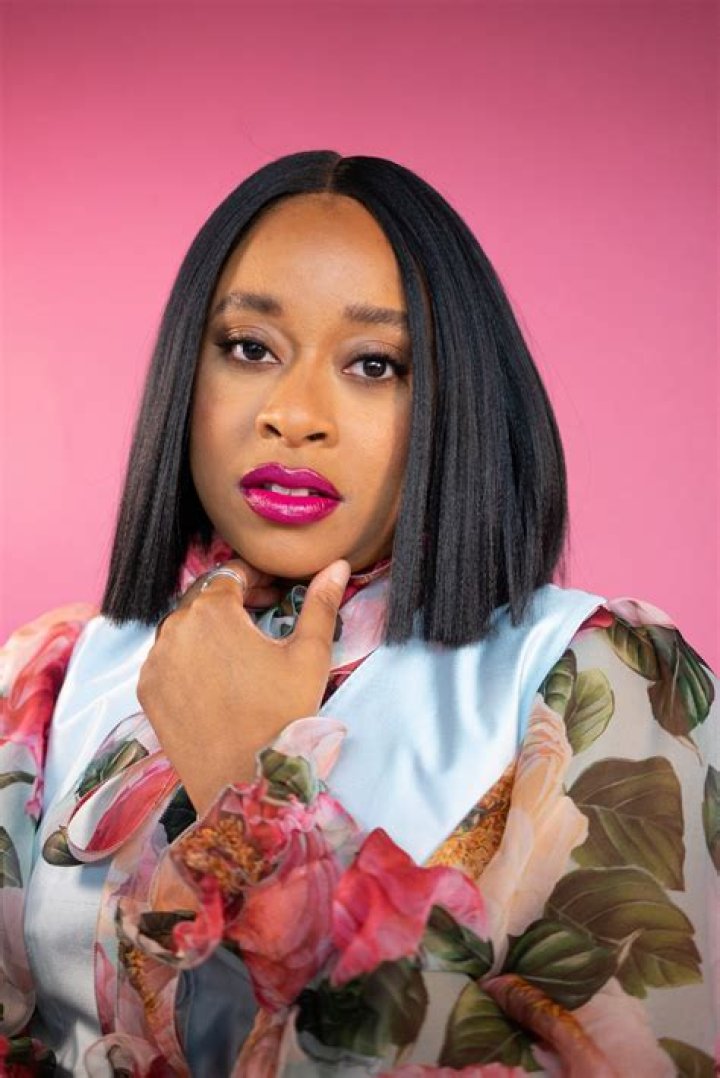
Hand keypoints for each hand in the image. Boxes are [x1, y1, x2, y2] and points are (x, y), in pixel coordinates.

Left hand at [136, 557, 350, 814]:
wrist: (244, 780)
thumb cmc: (282, 714)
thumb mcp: (310, 654)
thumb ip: (320, 604)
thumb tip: (336, 566)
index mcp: (212, 611)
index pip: (230, 574)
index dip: (256, 578)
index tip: (275, 592)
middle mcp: (174, 629)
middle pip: (204, 599)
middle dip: (233, 601)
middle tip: (263, 615)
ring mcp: (155, 661)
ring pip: (182, 628)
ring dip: (208, 629)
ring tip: (240, 648)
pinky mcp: (146, 691)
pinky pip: (166, 660)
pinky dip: (188, 657)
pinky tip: (215, 676)